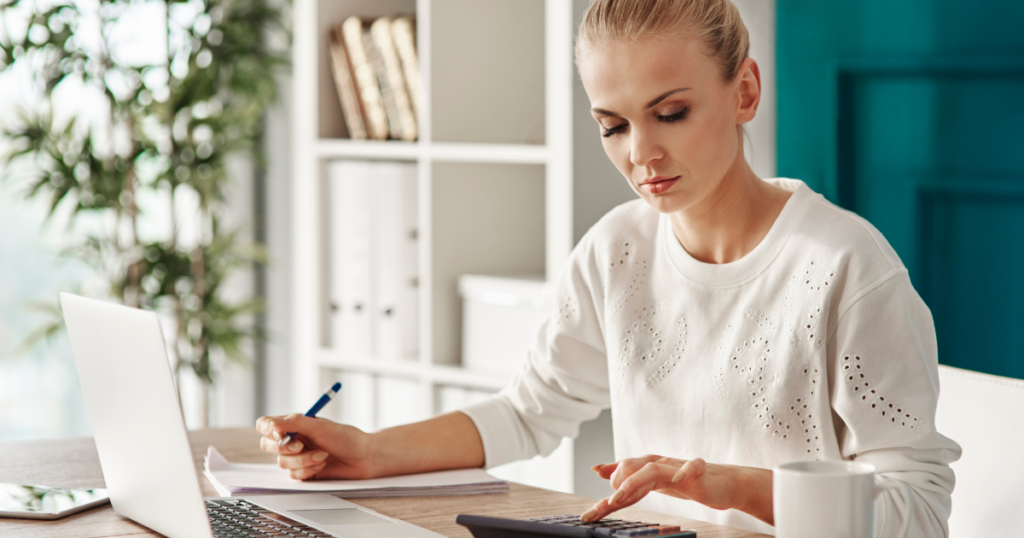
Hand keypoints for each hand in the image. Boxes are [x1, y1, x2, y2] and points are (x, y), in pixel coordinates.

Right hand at [255, 414, 374, 480]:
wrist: (363, 458)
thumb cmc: (346, 438)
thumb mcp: (321, 426)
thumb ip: (295, 422)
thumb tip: (271, 424)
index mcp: (294, 425)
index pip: (266, 425)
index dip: (268, 429)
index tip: (280, 433)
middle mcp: (292, 440)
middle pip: (267, 445)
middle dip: (283, 448)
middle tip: (301, 445)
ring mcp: (296, 457)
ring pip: (282, 462)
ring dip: (302, 460)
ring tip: (322, 455)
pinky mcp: (303, 473)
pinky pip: (293, 475)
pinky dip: (308, 469)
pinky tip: (322, 465)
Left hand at [581, 455, 773, 524]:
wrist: (725, 483)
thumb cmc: (689, 482)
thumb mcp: (655, 481)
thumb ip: (628, 476)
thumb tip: (599, 470)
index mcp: (650, 467)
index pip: (623, 476)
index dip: (606, 492)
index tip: (590, 513)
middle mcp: (661, 464)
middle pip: (633, 466)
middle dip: (617, 483)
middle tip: (609, 504)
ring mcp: (679, 467)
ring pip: (653, 467)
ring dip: (635, 480)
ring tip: (620, 494)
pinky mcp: (700, 472)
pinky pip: (692, 467)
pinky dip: (684, 471)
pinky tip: (677, 479)